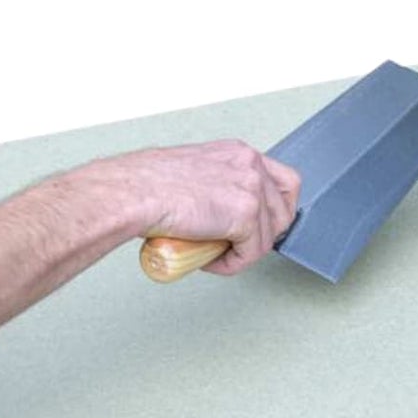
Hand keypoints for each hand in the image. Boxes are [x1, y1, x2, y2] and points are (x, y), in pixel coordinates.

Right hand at [94, 140, 301, 274]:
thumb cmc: (146, 185)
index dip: (275, 210)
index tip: (260, 227)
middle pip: (284, 210)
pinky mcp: (244, 215)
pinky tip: (209, 261)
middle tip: (236, 246)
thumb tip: (222, 213)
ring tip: (214, 254)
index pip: (284, 181)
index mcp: (238, 152)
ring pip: (268, 236)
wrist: (133, 193)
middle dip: (263, 235)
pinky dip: (232, 265)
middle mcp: (249, 164)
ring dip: (244, 253)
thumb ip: (217, 186)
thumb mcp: (195, 174)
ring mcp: (250, 188)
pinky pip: (251, 253)